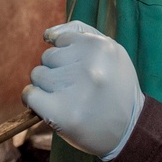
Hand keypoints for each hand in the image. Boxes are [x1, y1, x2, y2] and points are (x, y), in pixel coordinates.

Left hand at [22, 21, 143, 160]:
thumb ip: (80, 33)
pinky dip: (34, 100)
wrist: (130, 129)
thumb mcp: (110, 50)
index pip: (60, 40)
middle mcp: (89, 67)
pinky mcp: (62, 114)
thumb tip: (48, 34)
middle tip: (77, 87)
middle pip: (47, 57)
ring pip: (37, 75)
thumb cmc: (115, 86)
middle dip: (57, 70)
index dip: (67, 56)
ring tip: (68, 97)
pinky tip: (50, 107)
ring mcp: (75, 91)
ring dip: (47, 86)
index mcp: (101, 47)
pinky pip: (30, 95)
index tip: (81, 70)